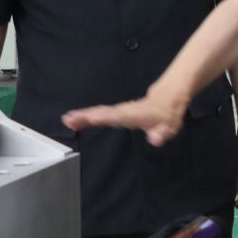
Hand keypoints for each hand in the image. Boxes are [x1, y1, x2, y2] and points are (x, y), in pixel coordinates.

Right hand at [63, 91, 186, 146]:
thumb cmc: (167, 115)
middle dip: (87, 116)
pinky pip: (100, 114)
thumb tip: (155, 139)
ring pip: (100, 112)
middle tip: (69, 119)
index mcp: (137, 115)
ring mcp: (120, 111)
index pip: (120, 116)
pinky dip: (87, 116)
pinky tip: (75, 120)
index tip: (91, 118)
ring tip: (67, 119)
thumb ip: (162, 133)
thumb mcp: (170, 126)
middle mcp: (125, 111)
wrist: (168, 97)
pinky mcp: (116, 113)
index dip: (106, 117)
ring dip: (83, 116)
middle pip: (104, 113)